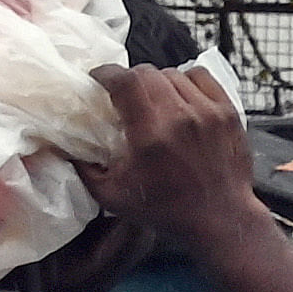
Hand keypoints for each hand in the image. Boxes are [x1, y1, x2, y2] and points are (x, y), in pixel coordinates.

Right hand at [86, 63, 292, 291]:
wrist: (220, 219)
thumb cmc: (165, 210)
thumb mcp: (113, 197)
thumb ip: (85, 170)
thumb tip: (65, 147)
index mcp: (150, 134)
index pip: (124, 81)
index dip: (106, 73)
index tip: (97, 78)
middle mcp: (180, 116)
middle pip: (147, 72)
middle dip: (129, 79)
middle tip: (124, 94)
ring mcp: (207, 112)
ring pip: (173, 74)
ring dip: (157, 82)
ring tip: (153, 99)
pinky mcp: (228, 112)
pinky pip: (200, 77)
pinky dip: (186, 81)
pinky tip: (180, 97)